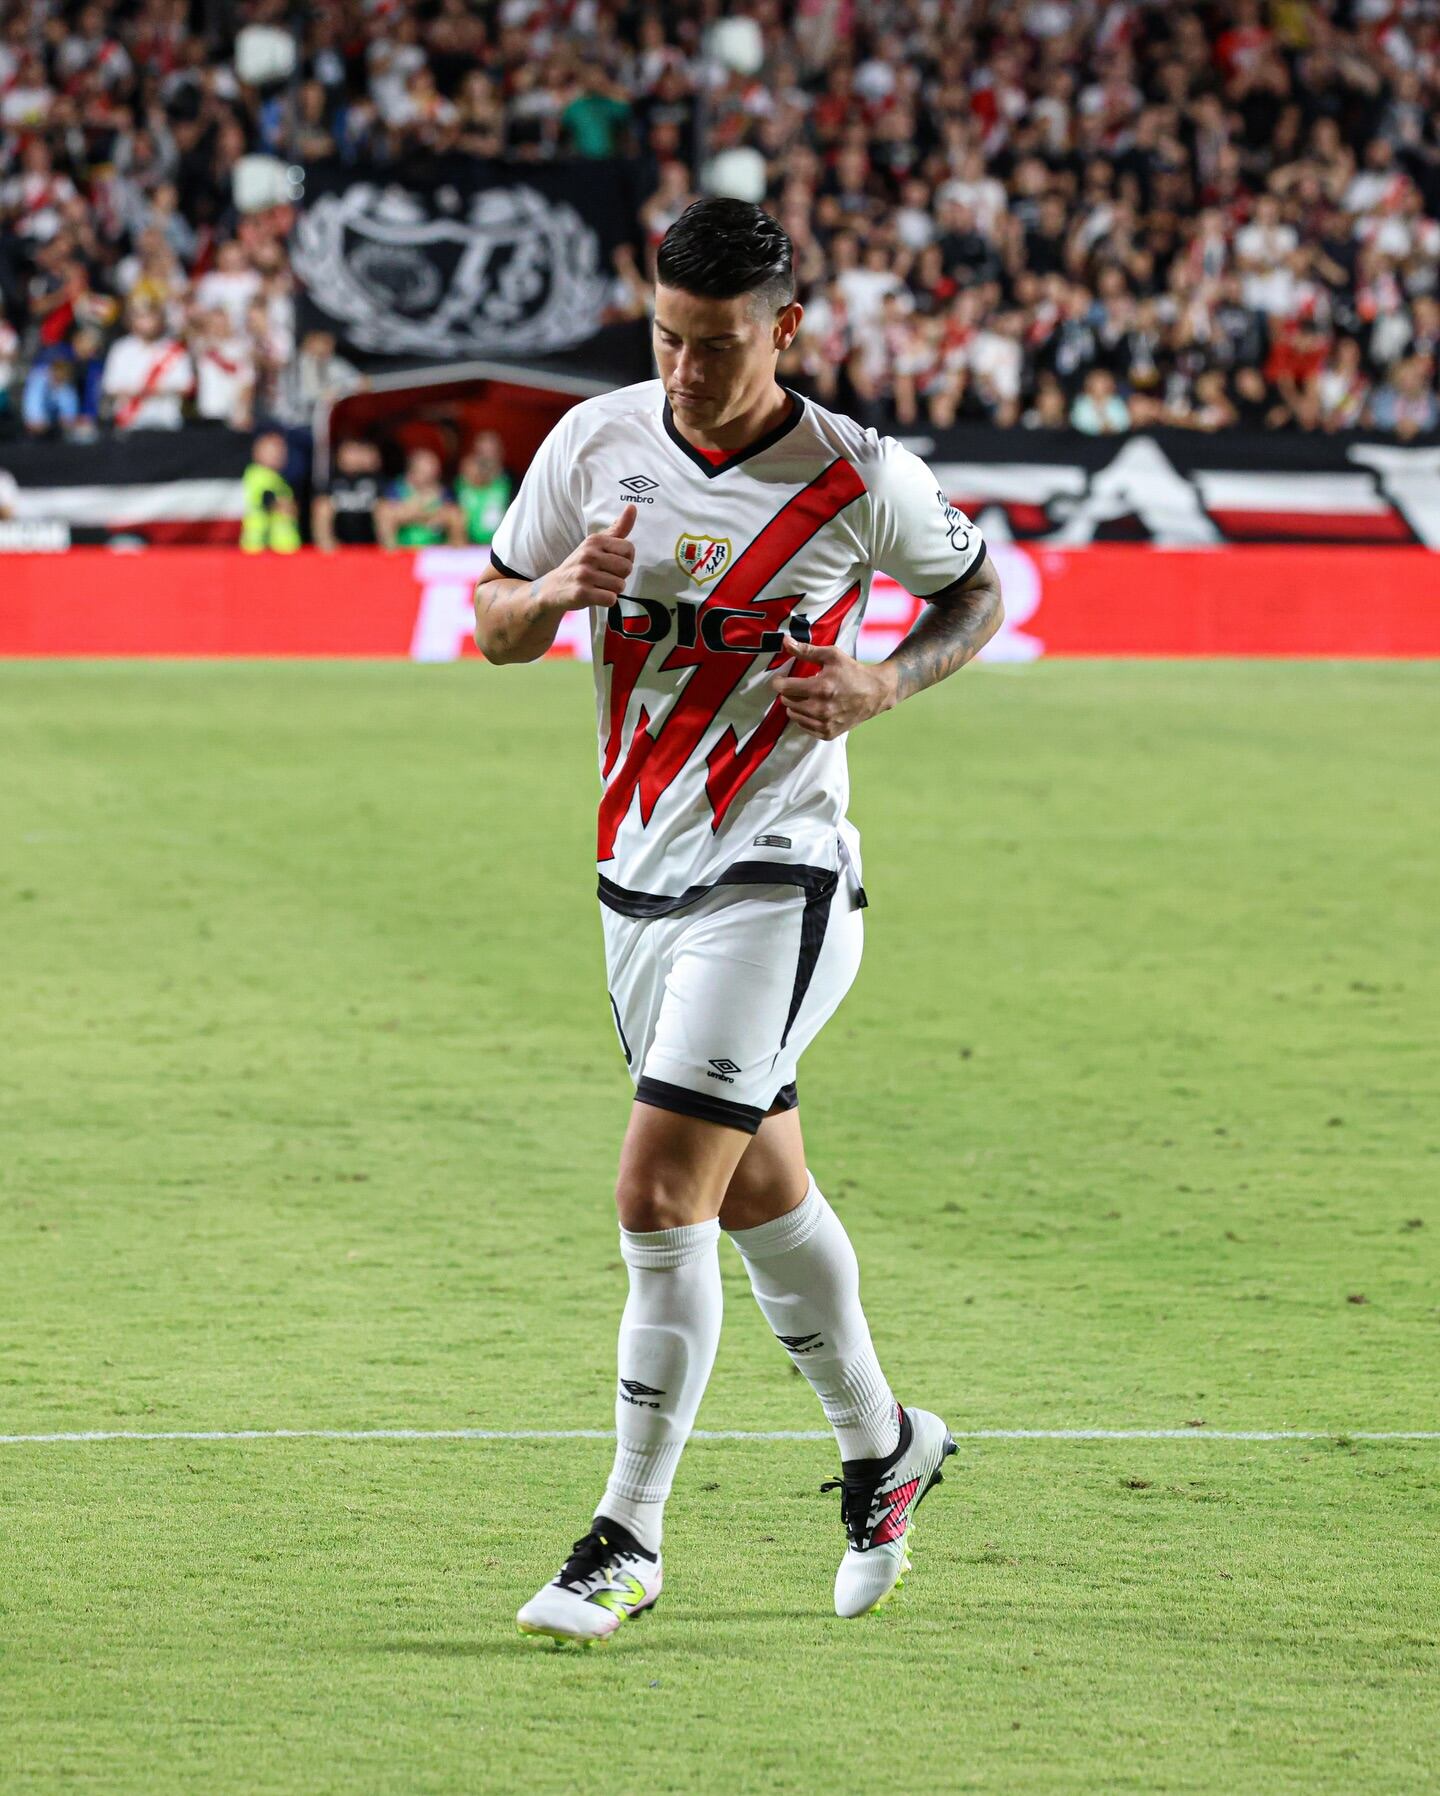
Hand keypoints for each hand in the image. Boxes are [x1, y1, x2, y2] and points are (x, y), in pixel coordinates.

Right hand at [536, 504, 636, 611]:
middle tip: (605, 577)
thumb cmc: (580, 565)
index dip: (626, 560)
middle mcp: (588, 554)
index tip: (612, 564)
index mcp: (594, 541)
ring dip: (613, 590)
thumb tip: (632, 507)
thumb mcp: (595, 544)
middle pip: (627, 568)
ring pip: (620, 585)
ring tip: (599, 586)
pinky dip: (607, 601)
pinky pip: (610, 599)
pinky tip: (595, 596)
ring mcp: (584, 574)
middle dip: (620, 576)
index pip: (629, 549)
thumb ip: (617, 529)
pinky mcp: (581, 593)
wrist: (553, 588)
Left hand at [770, 634, 896, 740]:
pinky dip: (804, 717)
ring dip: (795, 705)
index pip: (784, 688)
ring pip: (793, 715)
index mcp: (820, 688)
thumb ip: (806, 650)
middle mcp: (820, 709)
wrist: (875, 693)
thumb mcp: (831, 655)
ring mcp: (824, 723)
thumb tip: (785, 641)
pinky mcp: (827, 733)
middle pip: (786, 702)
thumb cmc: (852, 671)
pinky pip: (803, 726)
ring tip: (807, 697)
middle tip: (799, 686)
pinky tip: (814, 708)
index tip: (780, 679)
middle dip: (789, 692)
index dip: (778, 682)